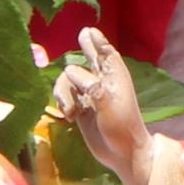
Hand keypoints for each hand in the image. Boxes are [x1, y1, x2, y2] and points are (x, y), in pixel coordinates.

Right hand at [50, 28, 149, 184]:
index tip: (89, 31)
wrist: (121, 153)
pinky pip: (64, 95)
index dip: (98, 41)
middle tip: (83, 34)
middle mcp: (102, 83)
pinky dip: (62, 103)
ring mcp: (90, 95)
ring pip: (68, 80)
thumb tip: (70, 70)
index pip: (107, 53)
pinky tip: (69, 117)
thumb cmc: (121, 128)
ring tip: (69, 110)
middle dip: (86, 47)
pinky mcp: (80, 108)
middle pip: (90, 58)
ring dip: (63, 92)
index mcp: (115, 78)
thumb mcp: (109, 107)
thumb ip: (92, 88)